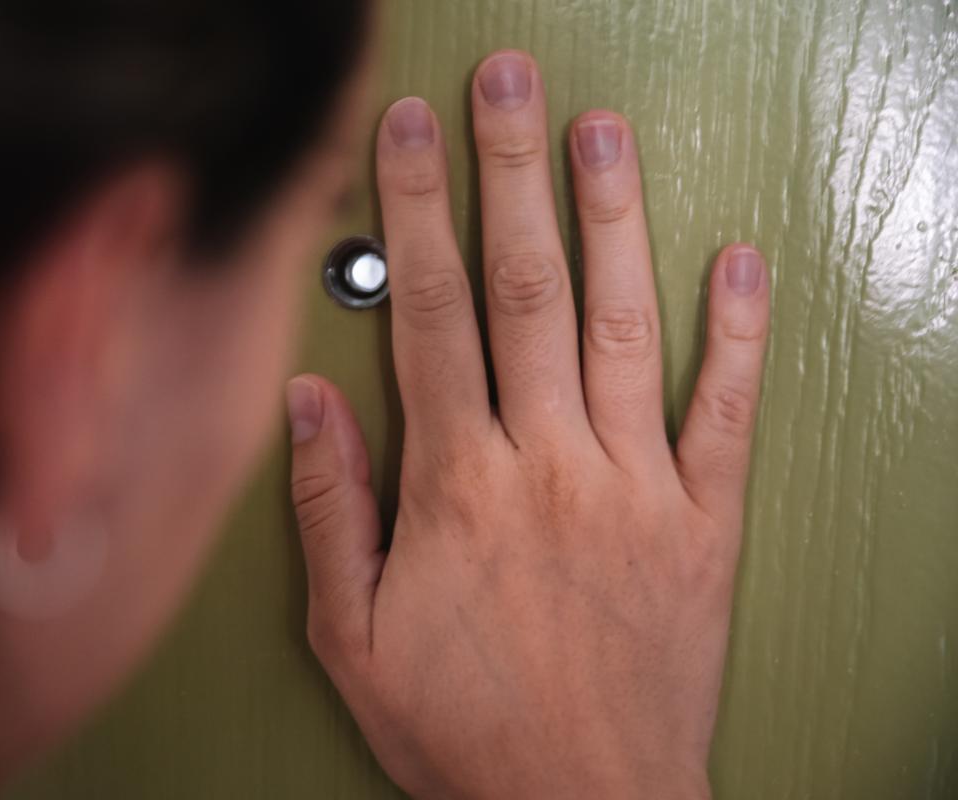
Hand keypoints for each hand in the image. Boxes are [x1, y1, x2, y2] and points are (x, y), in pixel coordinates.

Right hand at [286, 50, 769, 799]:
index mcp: (459, 487)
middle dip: (508, 172)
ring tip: (599, 135)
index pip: (430, 314)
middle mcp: (551, 468)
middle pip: (526, 288)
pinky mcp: (702, 523)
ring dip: (612, 217)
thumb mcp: (352, 635)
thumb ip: (328, 508)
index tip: (408, 138)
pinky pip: (726, 412)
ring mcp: (635, 487)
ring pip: (624, 324)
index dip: (415, 212)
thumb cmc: (468, 731)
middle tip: (505, 86)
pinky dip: (736, 333)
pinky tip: (734, 263)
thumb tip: (309, 404)